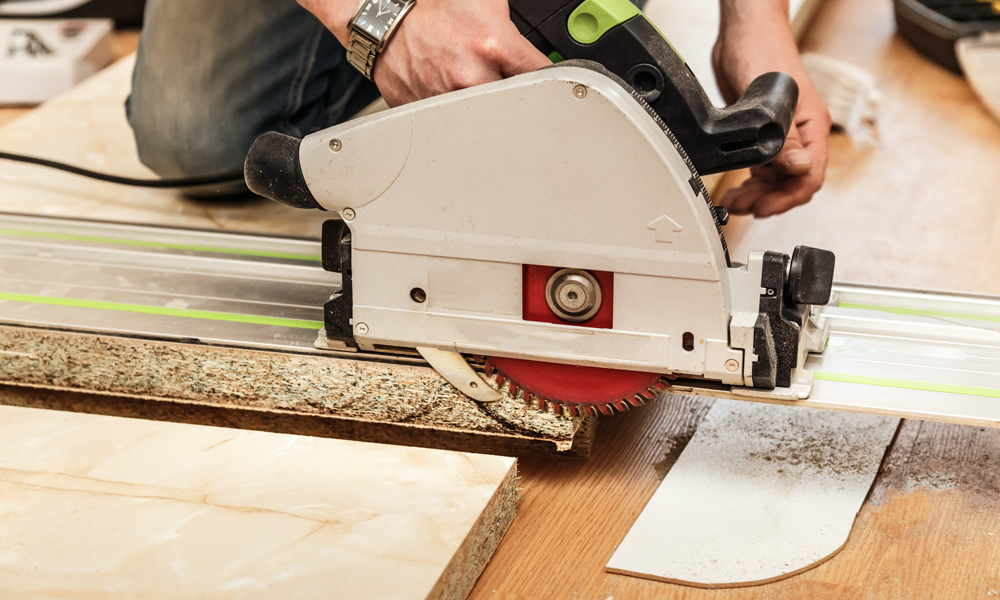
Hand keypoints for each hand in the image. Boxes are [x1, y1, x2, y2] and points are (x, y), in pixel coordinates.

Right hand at [301, 0, 549, 106]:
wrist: (388, 21)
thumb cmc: (435, 11)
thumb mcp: (487, 3)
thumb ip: (519, 29)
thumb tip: (548, 51)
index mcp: (492, 45)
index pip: (542, 77)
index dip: (556, 86)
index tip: (560, 93)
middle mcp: (471, 77)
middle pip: (517, 108)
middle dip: (520, 104)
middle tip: (514, 95)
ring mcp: (447, 100)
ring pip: (487, 125)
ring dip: (491, 116)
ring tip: (478, 95)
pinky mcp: (428, 116)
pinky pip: (457, 131)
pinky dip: (462, 124)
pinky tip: (455, 103)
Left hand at [712, 15, 830, 217]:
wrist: (742, 33)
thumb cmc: (762, 52)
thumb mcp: (772, 101)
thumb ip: (785, 138)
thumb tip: (799, 169)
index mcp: (811, 127)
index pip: (809, 176)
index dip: (787, 199)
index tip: (763, 208)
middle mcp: (799, 135)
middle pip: (792, 183)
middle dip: (768, 200)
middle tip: (742, 208)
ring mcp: (781, 135)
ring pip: (775, 179)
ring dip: (756, 194)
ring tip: (734, 202)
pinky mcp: (762, 133)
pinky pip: (762, 167)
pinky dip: (750, 181)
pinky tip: (735, 188)